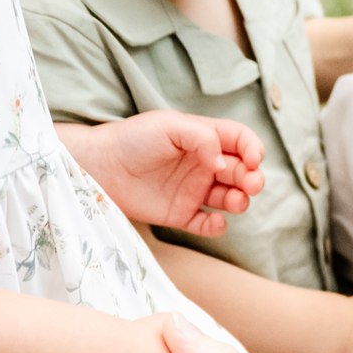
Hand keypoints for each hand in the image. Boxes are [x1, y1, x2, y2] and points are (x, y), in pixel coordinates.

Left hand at [68, 111, 264, 237]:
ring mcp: (193, 190)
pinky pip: (207, 224)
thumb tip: (222, 163)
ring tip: (236, 201)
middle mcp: (204, 165)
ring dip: (241, 201)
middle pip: (242, 172)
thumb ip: (202, 138)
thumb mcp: (170, 126)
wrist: (99, 167)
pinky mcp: (181, 214)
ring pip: (231, 198)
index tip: (254, 159)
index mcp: (205, 139)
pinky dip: (217, 226)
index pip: (241, 141)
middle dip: (253, 178)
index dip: (254, 149)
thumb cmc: (132, 139)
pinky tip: (216, 222)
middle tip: (251, 184)